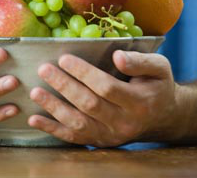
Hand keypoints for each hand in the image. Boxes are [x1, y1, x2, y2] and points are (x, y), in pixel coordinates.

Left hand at [28, 51, 180, 146]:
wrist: (162, 117)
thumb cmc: (156, 86)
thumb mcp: (158, 68)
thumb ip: (140, 61)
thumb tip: (117, 56)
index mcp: (139, 101)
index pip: (106, 87)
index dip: (84, 73)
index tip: (64, 58)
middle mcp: (124, 122)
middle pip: (89, 104)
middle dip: (64, 86)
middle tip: (43, 69)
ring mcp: (110, 134)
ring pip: (78, 123)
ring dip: (54, 108)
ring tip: (34, 92)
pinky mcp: (98, 141)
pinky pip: (73, 137)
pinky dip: (52, 129)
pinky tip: (34, 119)